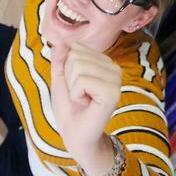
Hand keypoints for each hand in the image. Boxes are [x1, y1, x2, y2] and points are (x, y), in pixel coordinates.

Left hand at [50, 42, 122, 175]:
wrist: (74, 134)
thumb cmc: (69, 107)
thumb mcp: (60, 78)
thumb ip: (59, 59)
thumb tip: (62, 42)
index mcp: (104, 62)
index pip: (76, 47)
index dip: (66, 69)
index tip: (75, 86)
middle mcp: (113, 67)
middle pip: (76, 55)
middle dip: (69, 78)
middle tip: (78, 95)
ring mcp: (115, 79)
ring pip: (78, 66)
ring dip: (73, 87)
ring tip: (82, 99)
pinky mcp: (112, 92)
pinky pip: (83, 80)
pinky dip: (77, 94)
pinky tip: (86, 104)